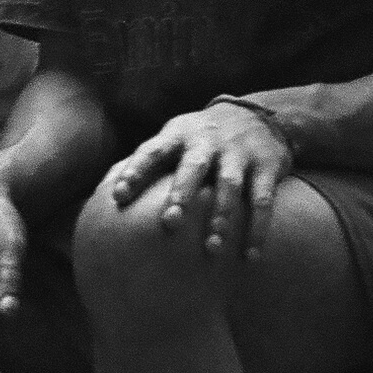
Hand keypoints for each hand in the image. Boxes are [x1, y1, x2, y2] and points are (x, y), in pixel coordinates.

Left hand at [108, 101, 293, 261]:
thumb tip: (106, 189)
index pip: (152, 151)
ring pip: (229, 186)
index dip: (135, 171)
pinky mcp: (266, 167)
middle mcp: (207, 142)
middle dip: (181, 195)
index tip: (118, 196)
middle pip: (193, 167)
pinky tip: (250, 257)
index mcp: (178, 135)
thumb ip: (146, 160)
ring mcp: (238, 154)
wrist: (260, 115)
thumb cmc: (201, 137)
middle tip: (169, 223)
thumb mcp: (174, 136)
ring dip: (220, 217)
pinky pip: (263, 201)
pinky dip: (258, 230)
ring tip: (211, 248)